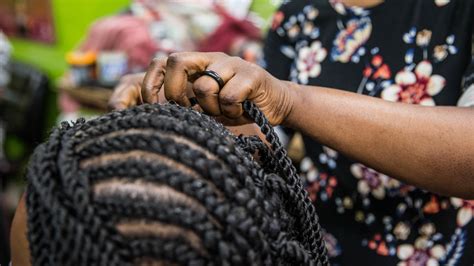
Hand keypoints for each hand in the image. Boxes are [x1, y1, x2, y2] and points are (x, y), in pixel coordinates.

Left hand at [110, 52, 293, 124]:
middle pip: (176, 61)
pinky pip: (228, 96)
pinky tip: (241, 111)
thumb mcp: (208, 108)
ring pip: (203, 86)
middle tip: (188, 110)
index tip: (153, 107)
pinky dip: (232, 111)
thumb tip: (157, 116)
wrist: (277, 104)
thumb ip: (187, 106)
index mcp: (198, 65)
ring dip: (211, 108)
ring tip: (225, 112)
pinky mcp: (251, 74)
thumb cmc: (238, 107)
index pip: (163, 62)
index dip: (152, 83)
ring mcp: (231, 64)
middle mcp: (212, 59)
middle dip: (174, 92)